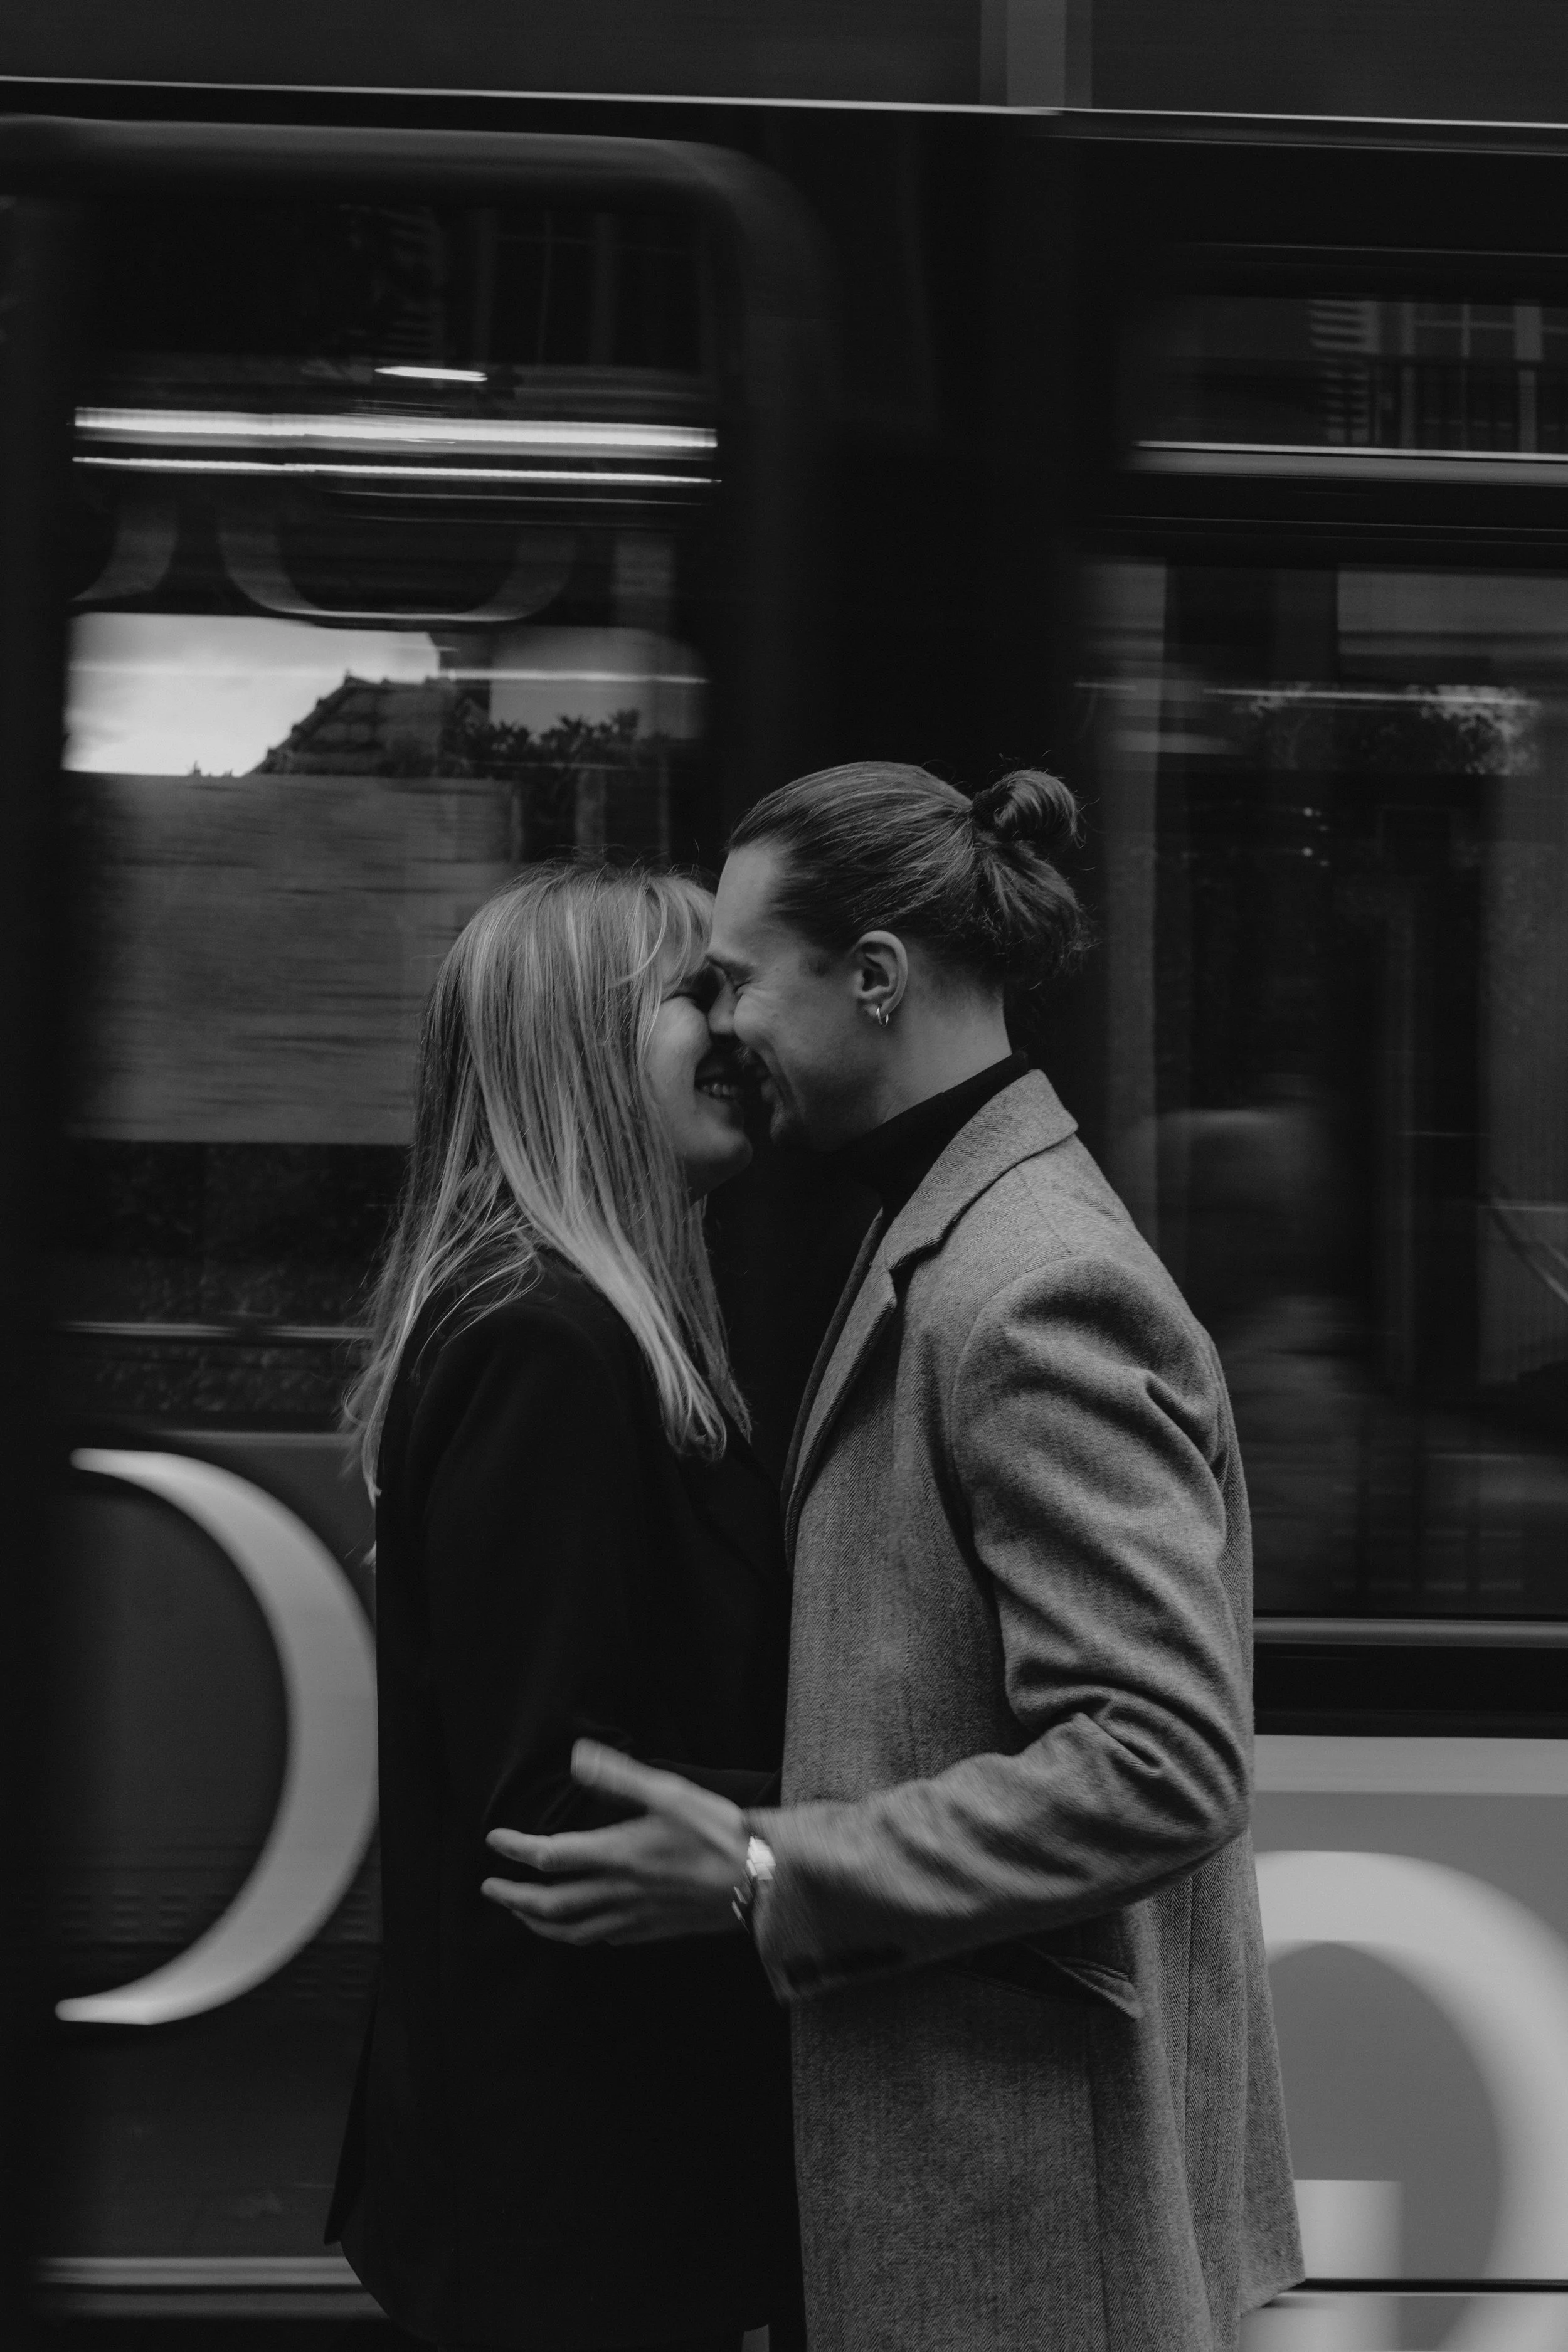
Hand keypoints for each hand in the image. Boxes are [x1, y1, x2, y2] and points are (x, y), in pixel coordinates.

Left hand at [481, 1740, 750, 1945]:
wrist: (761, 1879)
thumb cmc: (718, 1830)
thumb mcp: (670, 1792)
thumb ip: (619, 1777)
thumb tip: (577, 1756)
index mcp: (618, 1854)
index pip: (550, 1855)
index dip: (516, 1848)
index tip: (495, 1839)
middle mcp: (619, 1891)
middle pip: (550, 1903)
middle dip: (512, 1897)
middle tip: (488, 1887)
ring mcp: (635, 1916)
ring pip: (571, 1930)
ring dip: (536, 1923)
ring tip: (518, 1912)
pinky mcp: (652, 1931)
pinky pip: (602, 1938)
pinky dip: (576, 1934)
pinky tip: (575, 1928)